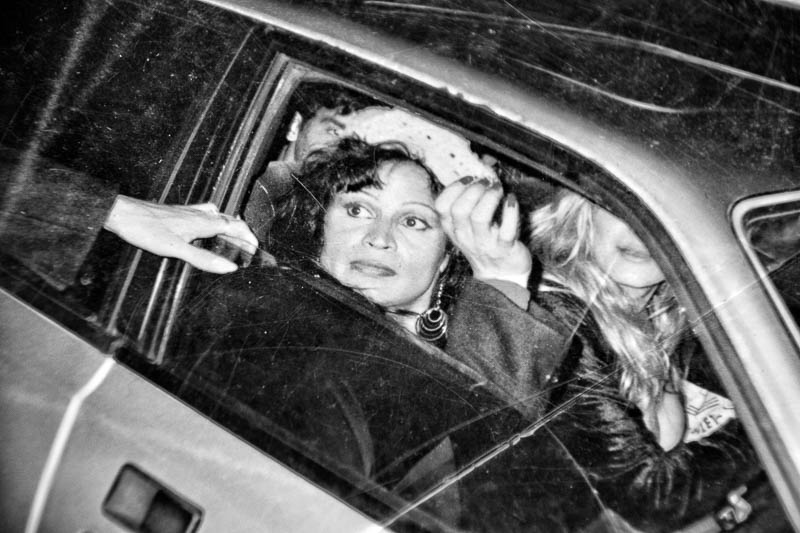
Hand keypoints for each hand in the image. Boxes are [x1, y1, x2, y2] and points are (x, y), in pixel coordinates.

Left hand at [104, 195, 257, 273]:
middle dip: (242, 232)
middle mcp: (199, 214)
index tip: (256, 248)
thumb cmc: (147, 229)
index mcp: (204, 222)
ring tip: (233, 235)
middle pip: (229, 220)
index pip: (236, 226)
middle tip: (248, 245)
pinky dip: (213, 221)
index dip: (248, 237)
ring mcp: (188, 211)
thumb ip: (204, 259)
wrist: (123, 214)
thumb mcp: (177, 250)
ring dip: (228, 224)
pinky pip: (204, 214)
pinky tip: (204, 227)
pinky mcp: (178, 212)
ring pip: (217, 215)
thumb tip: (229, 268)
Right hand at [435, 176, 531, 287]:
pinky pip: (507, 230)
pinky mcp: (505, 249)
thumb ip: (466, 206)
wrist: (502, 276)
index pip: (441, 206)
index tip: (468, 179)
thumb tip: (476, 178)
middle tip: (486, 183)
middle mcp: (465, 237)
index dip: (453, 188)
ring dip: (490, 197)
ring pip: (480, 218)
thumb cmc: (485, 245)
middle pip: (459, 210)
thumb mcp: (467, 229)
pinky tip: (511, 200)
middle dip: (474, 190)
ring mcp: (485, 244)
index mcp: (453, 230)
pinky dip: (510, 211)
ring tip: (498, 189)